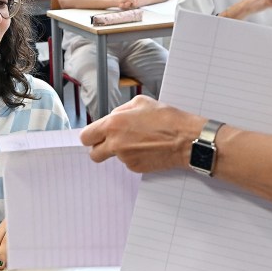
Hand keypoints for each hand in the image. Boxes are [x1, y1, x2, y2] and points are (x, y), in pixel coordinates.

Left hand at [79, 96, 201, 172]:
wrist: (185, 139)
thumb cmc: (167, 119)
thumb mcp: (140, 102)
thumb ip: (120, 111)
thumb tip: (112, 118)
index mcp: (113, 125)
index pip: (86, 137)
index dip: (90, 136)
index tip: (95, 135)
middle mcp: (116, 144)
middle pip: (94, 154)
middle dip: (100, 148)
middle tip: (111, 142)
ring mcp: (125, 158)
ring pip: (114, 157)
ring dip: (121, 150)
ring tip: (140, 139)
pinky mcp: (136, 168)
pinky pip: (128, 162)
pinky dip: (134, 156)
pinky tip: (147, 147)